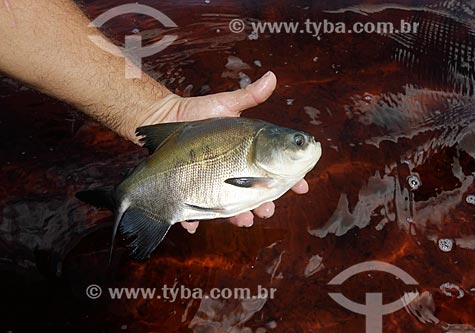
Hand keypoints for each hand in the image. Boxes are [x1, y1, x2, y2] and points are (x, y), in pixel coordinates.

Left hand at [133, 71, 308, 232]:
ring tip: (244, 220)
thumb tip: (272, 76)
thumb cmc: (198, 112)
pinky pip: (190, 211)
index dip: (292, 180)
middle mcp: (231, 174)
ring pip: (229, 207)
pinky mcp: (187, 190)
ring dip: (238, 217)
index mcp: (245, 157)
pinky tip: (194, 225)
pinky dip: (192, 221)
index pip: (275, 170)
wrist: (165, 117)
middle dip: (265, 205)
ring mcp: (210, 184)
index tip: (302, 186)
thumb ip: (249, 96)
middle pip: (254, 195)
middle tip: (268, 209)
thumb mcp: (226, 104)